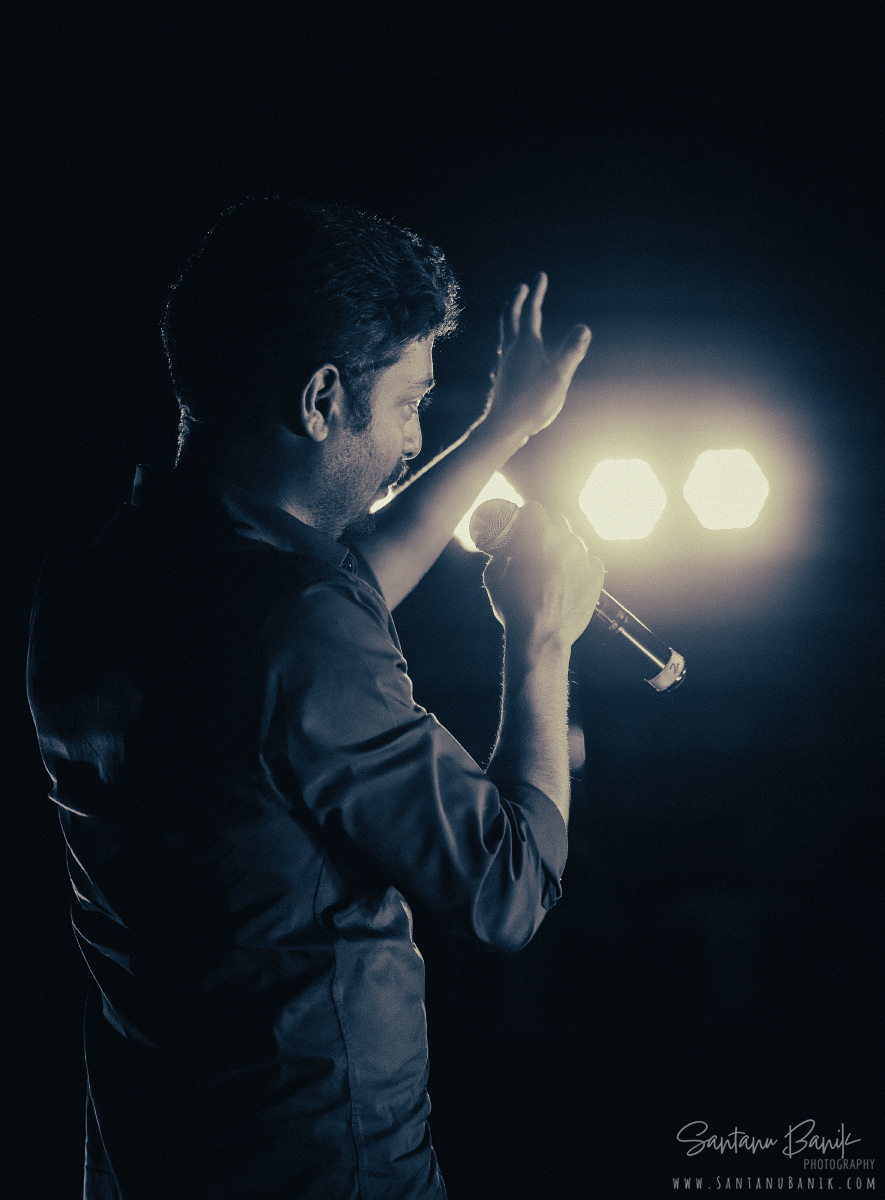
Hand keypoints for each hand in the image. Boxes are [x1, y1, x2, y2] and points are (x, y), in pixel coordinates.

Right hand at [482, 501, 604, 649]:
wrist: (541, 638)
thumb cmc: (513, 609)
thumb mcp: (493, 577)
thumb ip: (498, 556)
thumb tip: (502, 550)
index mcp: (538, 538)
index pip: (535, 509)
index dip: (525, 515)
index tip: (521, 524)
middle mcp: (564, 543)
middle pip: (557, 521)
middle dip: (545, 528)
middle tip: (535, 545)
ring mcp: (583, 559)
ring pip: (574, 540)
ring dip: (563, 547)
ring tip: (552, 565)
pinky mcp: (596, 577)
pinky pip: (590, 560)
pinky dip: (579, 565)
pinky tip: (568, 577)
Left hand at [485, 272, 590, 441]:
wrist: (504, 427)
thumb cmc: (532, 403)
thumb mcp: (558, 377)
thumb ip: (571, 352)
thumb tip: (584, 328)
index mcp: (526, 344)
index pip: (531, 310)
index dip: (537, 292)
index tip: (540, 275)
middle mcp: (511, 349)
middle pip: (510, 316)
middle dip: (517, 299)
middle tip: (522, 287)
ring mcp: (503, 362)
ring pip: (504, 331)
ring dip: (509, 315)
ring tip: (514, 311)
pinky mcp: (501, 376)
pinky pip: (503, 349)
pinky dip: (508, 338)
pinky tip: (510, 349)